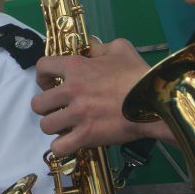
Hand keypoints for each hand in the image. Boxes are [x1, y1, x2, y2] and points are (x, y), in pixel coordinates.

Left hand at [31, 39, 157, 154]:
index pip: (42, 67)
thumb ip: (100, 46)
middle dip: (46, 107)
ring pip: (46, 125)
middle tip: (59, 109)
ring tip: (66, 127)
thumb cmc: (139, 74)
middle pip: (38, 103)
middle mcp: (71, 90)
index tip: (50, 84)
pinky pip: (58, 147)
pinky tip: (70, 143)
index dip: (43, 77)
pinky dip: (61, 147)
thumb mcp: (121, 49)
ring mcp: (77, 115)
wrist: (156, 102)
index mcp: (76, 67)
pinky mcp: (86, 136)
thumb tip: (90, 46)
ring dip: (54, 127)